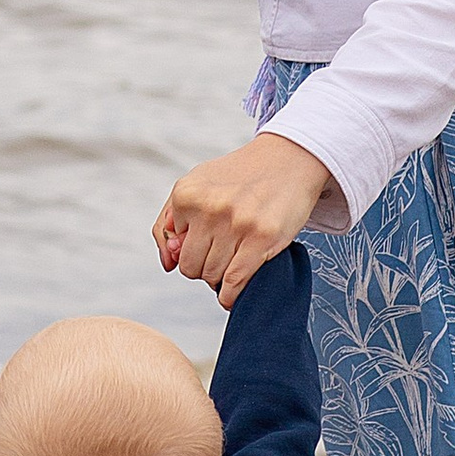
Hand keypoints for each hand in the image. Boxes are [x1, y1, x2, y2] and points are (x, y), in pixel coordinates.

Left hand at [153, 135, 331, 306]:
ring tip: (234, 260)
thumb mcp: (196, 185)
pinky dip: (231, 296)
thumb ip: (169, 222)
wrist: (287, 160)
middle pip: (191, 267)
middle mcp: (208, 208)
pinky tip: (234, 291)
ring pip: (212, 276)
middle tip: (222, 255)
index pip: (174, 248)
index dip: (190, 249)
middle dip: (204, 268)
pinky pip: (235, 283)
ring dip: (221, 278)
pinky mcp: (262, 238)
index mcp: (186, 195)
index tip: (208, 240)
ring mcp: (236, 223)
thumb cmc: (240, 177)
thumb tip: (168, 263)